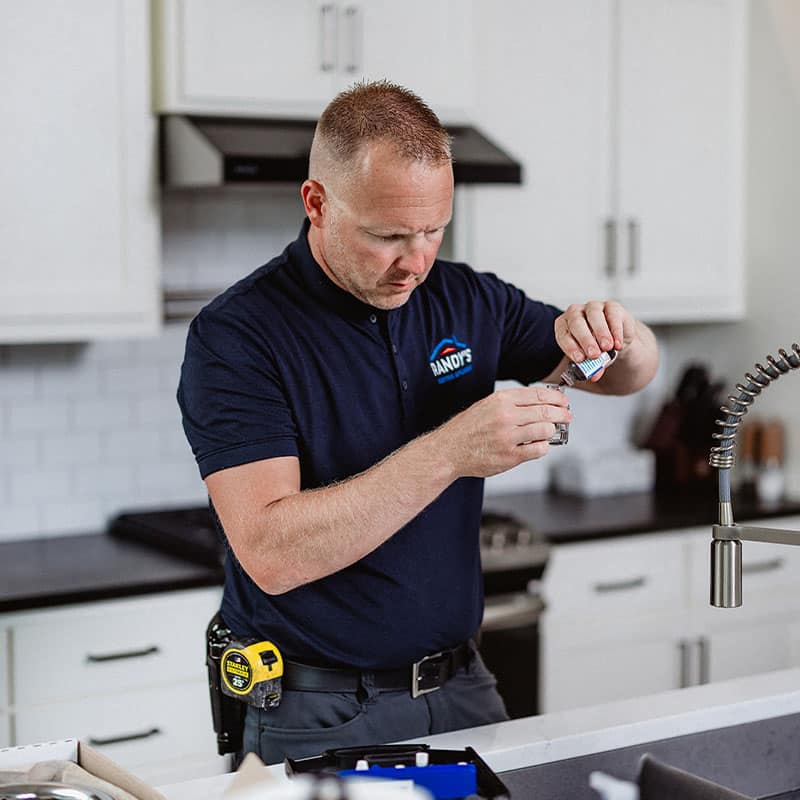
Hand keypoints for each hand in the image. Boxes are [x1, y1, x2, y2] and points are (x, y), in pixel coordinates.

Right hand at [435, 385, 571, 477]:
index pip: (539, 394)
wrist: (450, 449)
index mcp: (501, 400)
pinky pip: (538, 450)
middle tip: (566, 416)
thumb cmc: (468, 428)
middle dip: (562, 414)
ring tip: (550, 432)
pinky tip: (538, 445)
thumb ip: (512, 402)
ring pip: (546, 430)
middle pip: (546, 411)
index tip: (563, 401)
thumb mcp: (487, 405)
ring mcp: (508, 436)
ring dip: (552, 431)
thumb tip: (540, 401)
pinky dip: (543, 447)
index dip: (557, 398)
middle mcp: (506, 416)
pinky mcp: (510, 456)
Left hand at [555, 300, 636, 380]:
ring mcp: (593, 308)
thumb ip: (592, 367)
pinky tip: (618, 343)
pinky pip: (612, 315)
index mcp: (564, 326)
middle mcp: (576, 314)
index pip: (563, 335)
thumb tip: (594, 375)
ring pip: (594, 316)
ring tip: (607, 348)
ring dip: (601, 333)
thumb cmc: (597, 348)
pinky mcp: (611, 307)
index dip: (570, 347)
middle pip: (576, 323)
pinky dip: (616, 330)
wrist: (616, 341)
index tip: (579, 359)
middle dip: (585, 340)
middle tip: (593, 354)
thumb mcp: (592, 360)